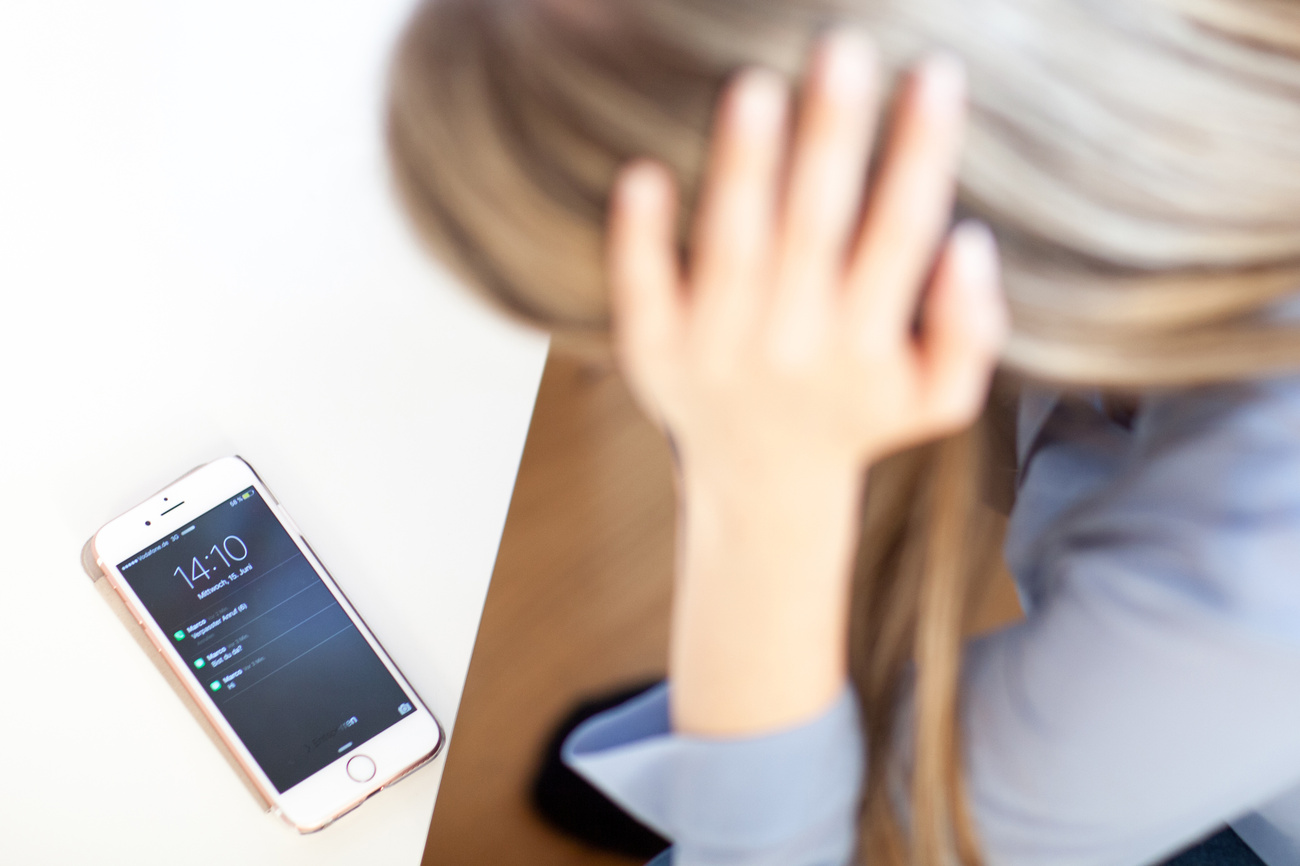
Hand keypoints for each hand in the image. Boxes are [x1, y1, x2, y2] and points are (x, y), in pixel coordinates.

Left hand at [605, 31, 1007, 735]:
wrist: (761, 482)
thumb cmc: (855, 415)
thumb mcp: (937, 399)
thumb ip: (970, 331)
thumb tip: (969, 243)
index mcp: (865, 344)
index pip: (900, 233)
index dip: (921, 152)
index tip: (934, 74)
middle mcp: (792, 343)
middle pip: (816, 226)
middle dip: (831, 137)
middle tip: (842, 49)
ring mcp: (716, 348)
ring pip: (732, 246)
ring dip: (743, 167)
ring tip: (755, 88)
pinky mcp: (653, 351)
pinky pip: (644, 290)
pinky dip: (640, 237)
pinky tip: (644, 174)